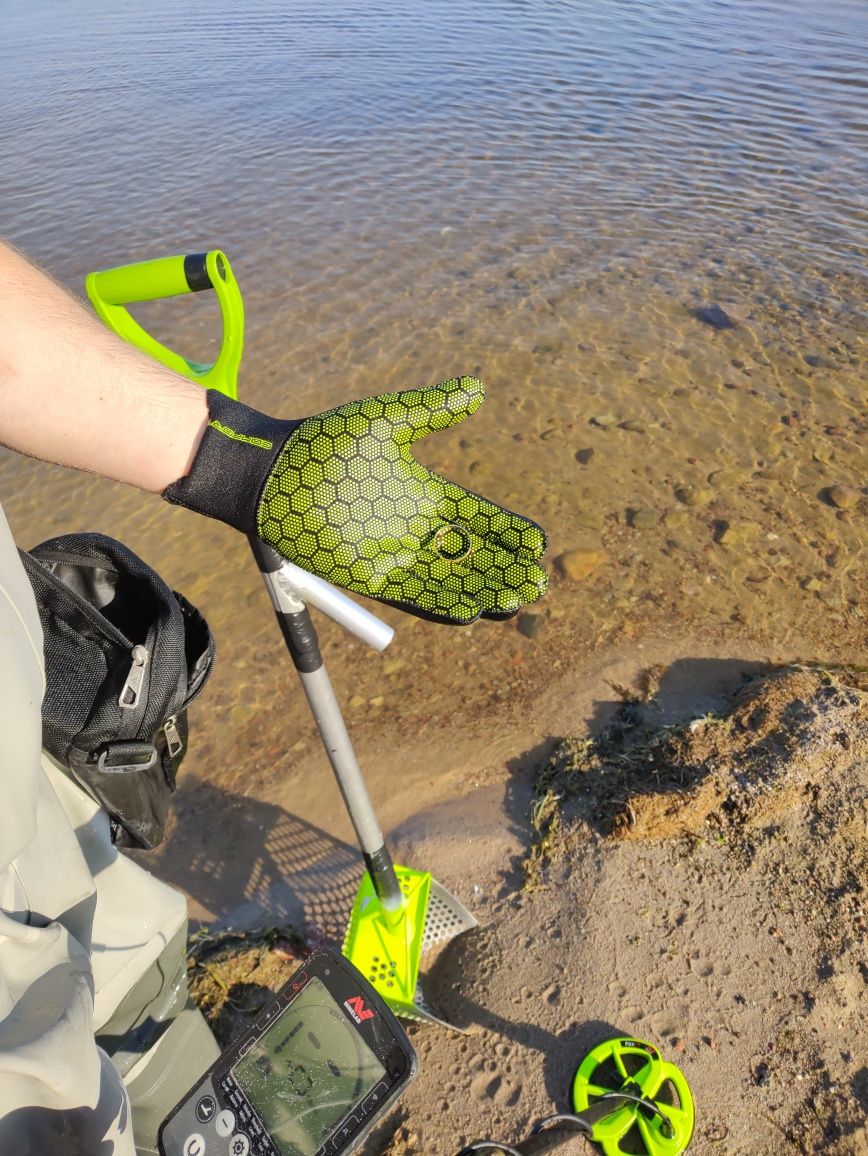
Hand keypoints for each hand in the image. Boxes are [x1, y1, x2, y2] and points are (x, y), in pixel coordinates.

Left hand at [165, 377, 546, 623]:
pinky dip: (444, 605)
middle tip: (536, 582)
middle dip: (505, 570)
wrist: (272, 473)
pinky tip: (472, 609)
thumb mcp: (386, 421)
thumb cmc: (324, 444)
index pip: (479, 520)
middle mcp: (416, 530)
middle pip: (473, 558)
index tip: (538, 543)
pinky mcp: (371, 578)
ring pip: (451, 582)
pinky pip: (415, 598)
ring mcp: (396, 556)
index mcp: (426, 496)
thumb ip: (432, 409)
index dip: (509, 533)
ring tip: (515, 598)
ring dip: (484, 591)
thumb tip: (478, 388)